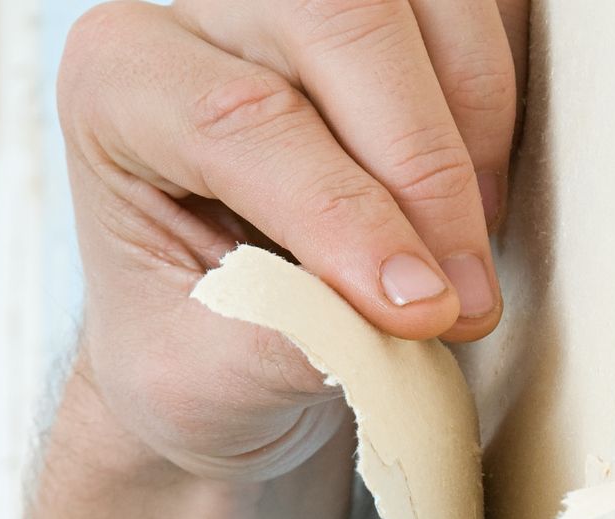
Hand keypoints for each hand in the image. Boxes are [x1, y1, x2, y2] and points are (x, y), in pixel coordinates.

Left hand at [56, 0, 526, 481]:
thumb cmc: (191, 358)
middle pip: (340, 21)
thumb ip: (282, 341)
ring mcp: (300, 3)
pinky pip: (475, 15)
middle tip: (460, 297)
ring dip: (473, 133)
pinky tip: (477, 205)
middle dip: (424, 164)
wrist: (221, 357)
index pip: (240, 115)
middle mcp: (204, 17)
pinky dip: (495, 107)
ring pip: (424, 4)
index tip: (419, 309)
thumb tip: (395, 309)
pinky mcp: (383, 17)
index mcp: (118, 88)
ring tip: (467, 261)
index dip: (345, 211)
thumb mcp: (204, 385)